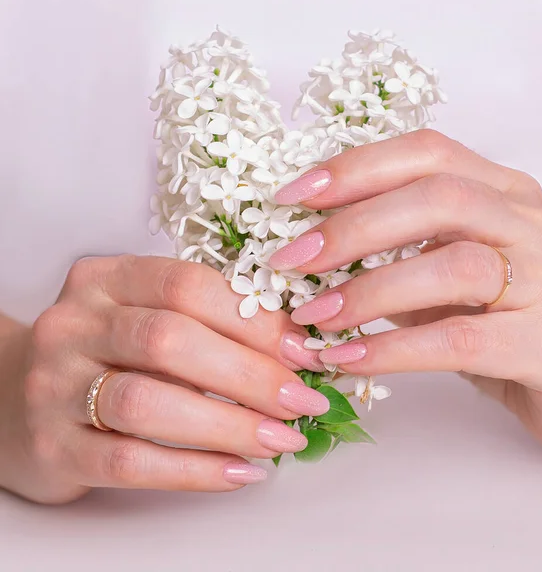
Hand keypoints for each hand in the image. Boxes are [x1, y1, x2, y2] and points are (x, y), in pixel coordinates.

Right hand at [0, 255, 327, 503]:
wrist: (14, 395)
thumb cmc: (104, 352)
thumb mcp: (145, 316)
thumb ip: (206, 322)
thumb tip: (292, 348)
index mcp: (106, 279)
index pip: (187, 285)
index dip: (253, 319)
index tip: (302, 351)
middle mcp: (74, 325)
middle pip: (170, 341)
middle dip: (249, 374)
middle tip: (302, 401)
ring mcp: (54, 385)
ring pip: (149, 402)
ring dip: (229, 424)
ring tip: (280, 439)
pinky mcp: (53, 447)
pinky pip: (131, 462)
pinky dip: (196, 470)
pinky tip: (241, 472)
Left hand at [269, 130, 541, 457]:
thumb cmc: (508, 327)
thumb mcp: (451, 282)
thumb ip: (400, 258)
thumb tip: (315, 252)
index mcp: (505, 196)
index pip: (427, 155)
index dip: (355, 169)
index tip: (293, 197)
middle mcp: (533, 225)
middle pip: (437, 198)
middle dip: (352, 227)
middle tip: (292, 260)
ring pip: (452, 265)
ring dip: (368, 291)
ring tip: (313, 316)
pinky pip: (459, 338)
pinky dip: (393, 348)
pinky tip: (346, 358)